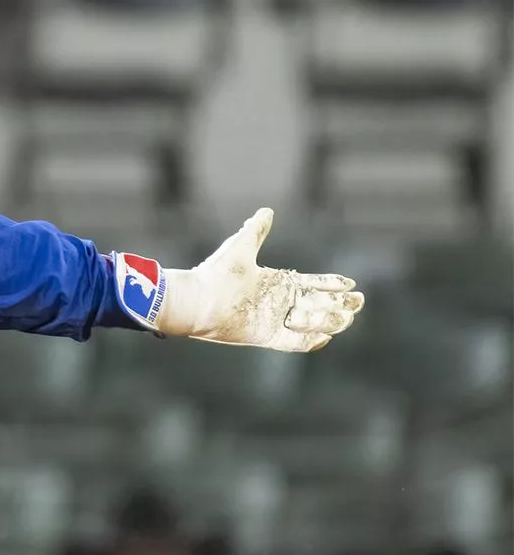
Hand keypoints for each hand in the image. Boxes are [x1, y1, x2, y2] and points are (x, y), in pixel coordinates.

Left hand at [154, 208, 363, 351]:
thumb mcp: (241, 247)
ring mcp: (275, 320)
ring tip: (346, 317)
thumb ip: (256, 230)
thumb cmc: (217, 273)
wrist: (197, 300)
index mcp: (277, 282)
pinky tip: (326, 337)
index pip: (313, 283)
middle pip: (320, 304)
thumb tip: (267, 210)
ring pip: (313, 323)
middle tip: (358, 301)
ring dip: (329, 320)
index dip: (332, 284)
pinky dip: (310, 341)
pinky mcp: (267, 337)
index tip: (351, 283)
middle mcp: (279, 302)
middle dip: (341, 303)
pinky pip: (294, 344)